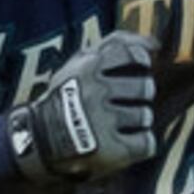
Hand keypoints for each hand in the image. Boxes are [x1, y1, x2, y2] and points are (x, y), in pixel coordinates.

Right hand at [8, 31, 155, 184]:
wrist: (39, 140)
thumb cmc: (68, 98)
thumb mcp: (79, 65)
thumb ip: (113, 46)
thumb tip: (154, 43)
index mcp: (85, 69)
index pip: (128, 52)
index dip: (140, 60)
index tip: (141, 66)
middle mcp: (93, 93)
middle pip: (145, 87)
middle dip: (139, 95)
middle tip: (121, 102)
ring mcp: (102, 122)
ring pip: (145, 116)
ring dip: (137, 121)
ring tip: (115, 124)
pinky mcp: (110, 150)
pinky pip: (146, 143)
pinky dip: (139, 145)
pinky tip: (120, 142)